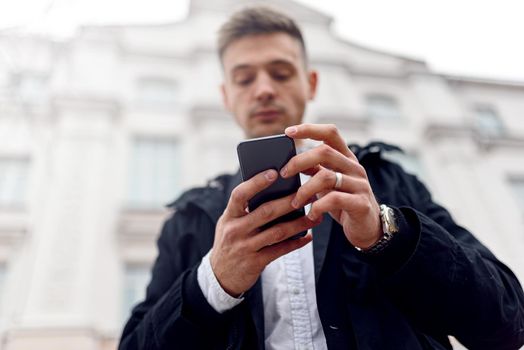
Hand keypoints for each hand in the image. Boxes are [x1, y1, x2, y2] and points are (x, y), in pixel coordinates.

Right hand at [210, 169, 321, 296]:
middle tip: (308, 194)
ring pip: (277, 232)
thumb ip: (245, 209)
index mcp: (229, 216)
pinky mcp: (255, 263)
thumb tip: (274, 190)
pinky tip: (307, 236)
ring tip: (314, 217)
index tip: (274, 173)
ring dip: (298, 224)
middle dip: (289, 202)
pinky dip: (296, 243)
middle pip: (265, 212)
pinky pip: (280, 250)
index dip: (256, 183)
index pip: (240, 195)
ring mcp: (244, 247)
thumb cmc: (230, 242)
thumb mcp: (230, 223)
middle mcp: (235, 230)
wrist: (220, 276)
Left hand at [281, 123, 381, 248]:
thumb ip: (315, 171)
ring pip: (326, 177)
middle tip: (284, 174)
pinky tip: (311, 215)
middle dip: (299, 161)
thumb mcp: (328, 185)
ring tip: (295, 202)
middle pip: (325, 152)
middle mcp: (354, 167)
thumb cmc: (344, 204)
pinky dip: (317, 207)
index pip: (330, 133)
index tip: (288, 132)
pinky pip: (334, 199)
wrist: (369, 228)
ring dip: (304, 189)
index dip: (310, 129)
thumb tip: (290, 162)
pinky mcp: (361, 204)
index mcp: (346, 158)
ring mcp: (360, 185)